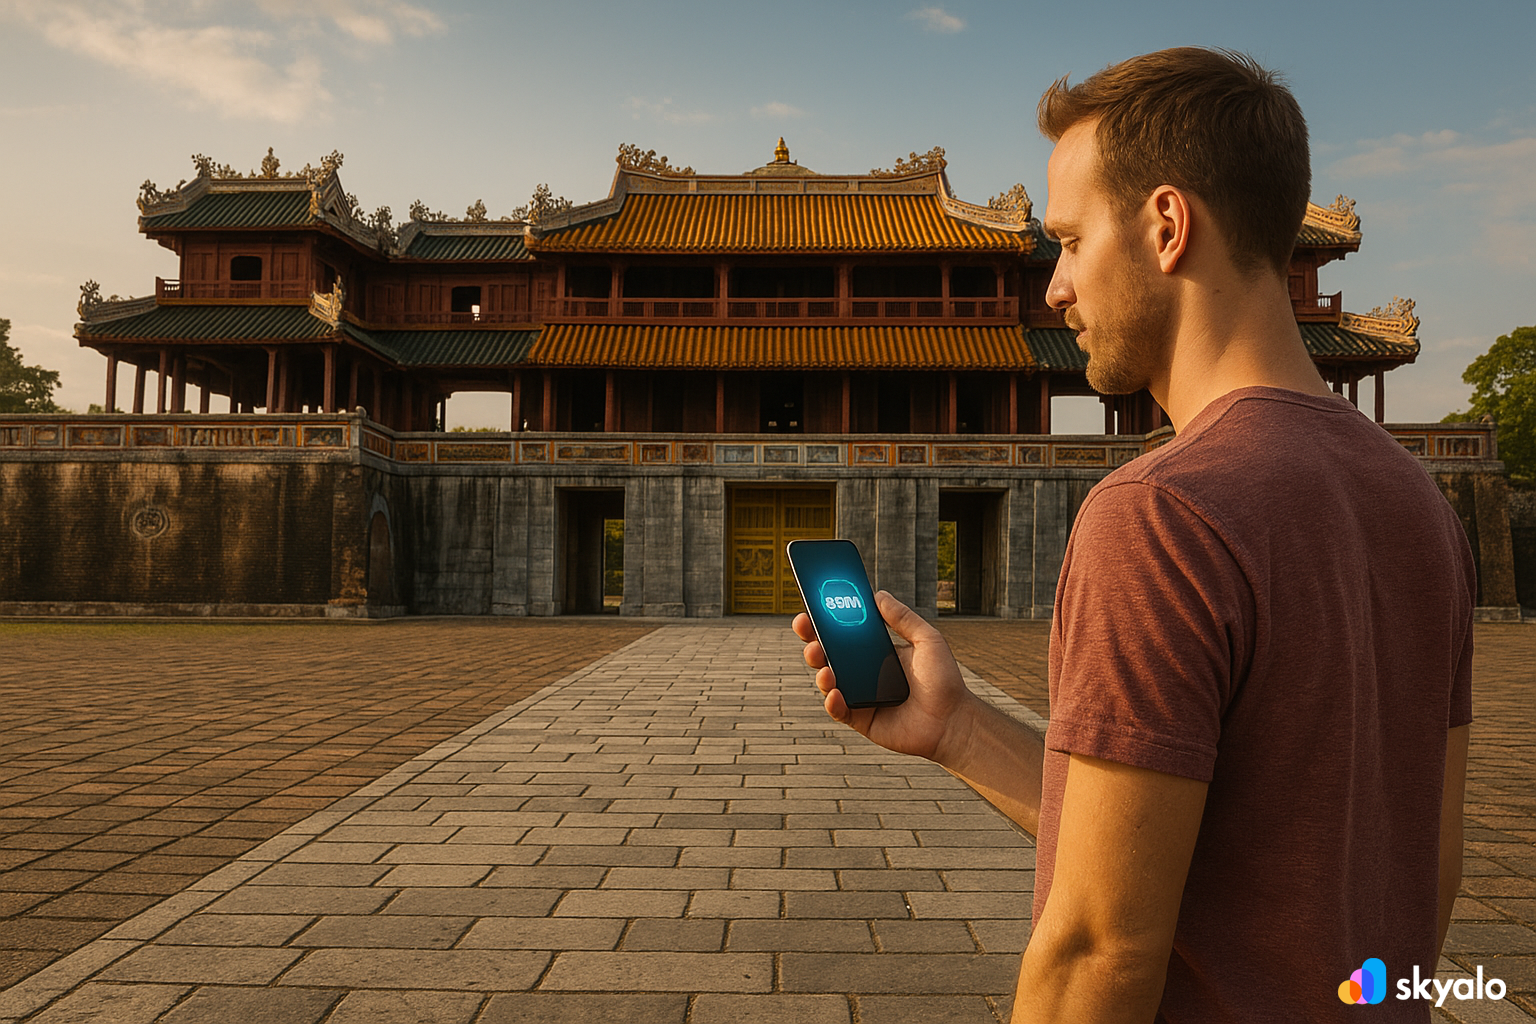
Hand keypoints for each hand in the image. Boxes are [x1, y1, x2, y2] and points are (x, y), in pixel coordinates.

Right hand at [793, 590, 978, 764]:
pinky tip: (835, 692)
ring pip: (828, 680)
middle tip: (805, 628)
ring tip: (822, 663)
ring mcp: (860, 696)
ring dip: (819, 669)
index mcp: (877, 652)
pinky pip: (838, 710)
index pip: (845, 633)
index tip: (813, 606)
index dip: (827, 620)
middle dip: (812, 640)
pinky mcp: (861, 719)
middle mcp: (864, 673)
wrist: (953, 721)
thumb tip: (879, 595)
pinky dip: (832, 701)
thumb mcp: (927, 640)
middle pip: (829, 654)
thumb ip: (903, 618)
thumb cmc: (944, 682)